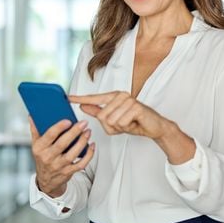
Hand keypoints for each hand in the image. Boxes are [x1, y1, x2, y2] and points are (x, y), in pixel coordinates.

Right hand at [29, 117, 94, 197]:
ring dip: (82, 142)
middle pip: (62, 144)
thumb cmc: (43, 158)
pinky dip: (89, 154)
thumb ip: (35, 130)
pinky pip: (81, 163)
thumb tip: (33, 115)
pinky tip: (92, 145)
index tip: (68, 120)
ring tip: (88, 132)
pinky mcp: (68, 172)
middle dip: (74, 132)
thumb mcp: (36, 144)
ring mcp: (58, 166)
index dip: (59, 127)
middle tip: (83, 123)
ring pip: (73, 154)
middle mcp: (48, 157)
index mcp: (39, 148)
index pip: (49, 136)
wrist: (46, 180)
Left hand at [69, 91, 195, 163]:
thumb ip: (99, 112)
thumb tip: (83, 106)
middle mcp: (121, 95)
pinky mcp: (136, 107)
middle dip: (111, 126)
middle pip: (102, 116)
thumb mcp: (114, 119)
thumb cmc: (135, 122)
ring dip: (120, 127)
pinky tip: (135, 123)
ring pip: (111, 120)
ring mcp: (129, 100)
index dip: (81, 99)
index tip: (68, 98)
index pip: (94, 98)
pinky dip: (127, 127)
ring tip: (129, 123)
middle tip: (124, 123)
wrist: (154, 126)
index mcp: (114, 96)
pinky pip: (121, 122)